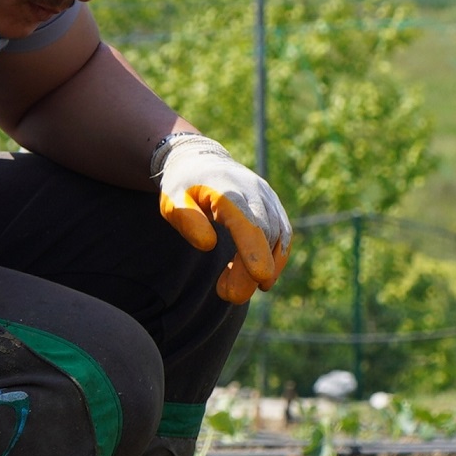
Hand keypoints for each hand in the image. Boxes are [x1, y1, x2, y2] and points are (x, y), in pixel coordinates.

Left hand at [154, 134, 292, 303]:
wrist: (200, 161)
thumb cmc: (183, 186)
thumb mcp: (172, 201)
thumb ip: (187, 221)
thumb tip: (208, 245)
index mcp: (228, 190)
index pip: (249, 223)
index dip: (257, 252)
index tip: (259, 279)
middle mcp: (255, 191)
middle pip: (266, 235)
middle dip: (252, 270)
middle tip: (227, 295)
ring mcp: (268, 197)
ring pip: (279, 237)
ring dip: (266, 268)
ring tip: (236, 288)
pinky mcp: (274, 205)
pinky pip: (283, 235)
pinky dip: (275, 258)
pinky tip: (256, 275)